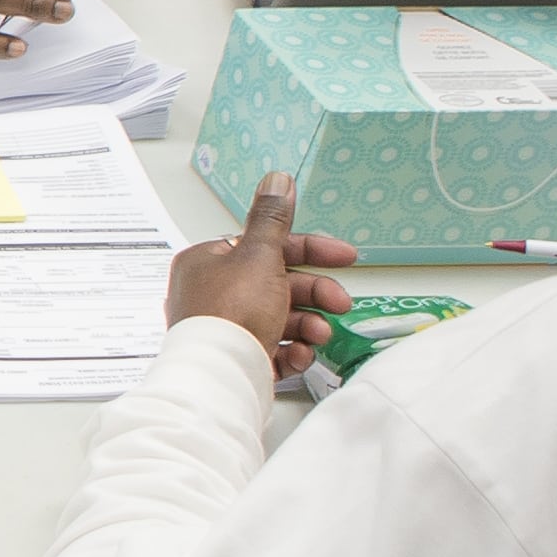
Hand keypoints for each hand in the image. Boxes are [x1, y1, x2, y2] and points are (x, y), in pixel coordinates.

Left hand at [168, 174, 358, 380]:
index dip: (311, 250)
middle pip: (279, 285)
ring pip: (280, 320)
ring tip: (319, 335)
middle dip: (316, 295)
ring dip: (308, 325)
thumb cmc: (231, 313)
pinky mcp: (237, 360)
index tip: (347, 257)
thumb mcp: (259, 255)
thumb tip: (276, 181)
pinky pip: (273, 352)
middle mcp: (211, 294)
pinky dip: (292, 353)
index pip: (267, 247)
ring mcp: (224, 330)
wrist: (220, 375)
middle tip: (341, 304)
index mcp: (209, 262)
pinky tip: (300, 355)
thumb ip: (273, 220)